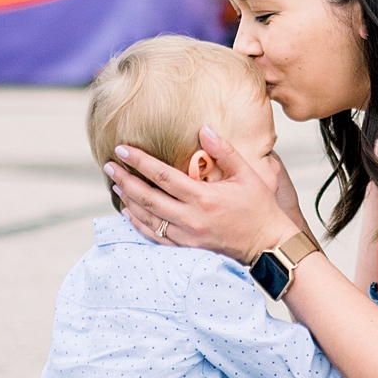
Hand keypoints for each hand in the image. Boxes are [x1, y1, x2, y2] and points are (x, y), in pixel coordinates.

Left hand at [107, 130, 294, 264]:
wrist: (268, 244)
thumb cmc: (259, 206)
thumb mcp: (247, 174)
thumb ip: (224, 151)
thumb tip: (203, 129)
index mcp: (203, 198)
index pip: (163, 176)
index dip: (140, 162)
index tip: (122, 149)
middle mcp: (190, 218)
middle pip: (148, 198)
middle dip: (126, 180)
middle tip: (109, 165)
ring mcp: (187, 236)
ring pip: (148, 218)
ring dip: (129, 201)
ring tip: (116, 185)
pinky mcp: (187, 248)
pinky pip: (155, 236)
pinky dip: (139, 224)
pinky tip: (130, 212)